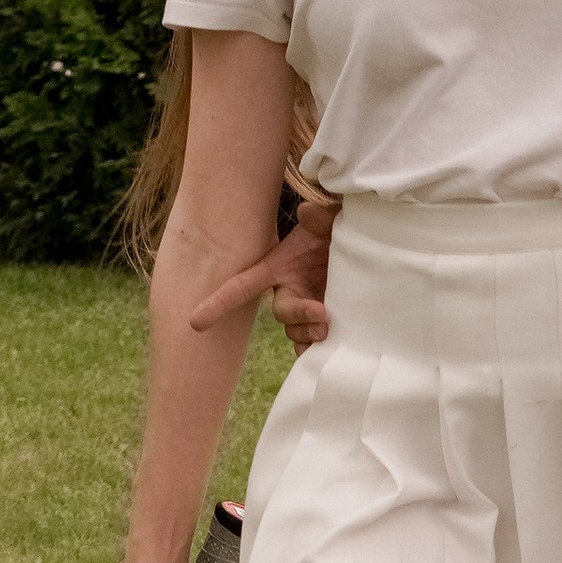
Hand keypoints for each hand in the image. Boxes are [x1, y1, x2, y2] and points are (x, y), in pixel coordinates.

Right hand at [189, 191, 336, 354]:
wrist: (365, 248)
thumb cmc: (339, 228)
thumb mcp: (330, 219)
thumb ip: (320, 217)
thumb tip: (308, 212)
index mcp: (279, 268)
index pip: (242, 287)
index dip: (218, 304)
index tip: (196, 322)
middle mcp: (290, 290)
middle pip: (282, 314)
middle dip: (298, 317)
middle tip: (323, 316)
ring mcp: (307, 307)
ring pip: (296, 333)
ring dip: (308, 335)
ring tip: (329, 329)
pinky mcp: (325, 321)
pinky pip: (312, 343)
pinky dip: (317, 350)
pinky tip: (330, 348)